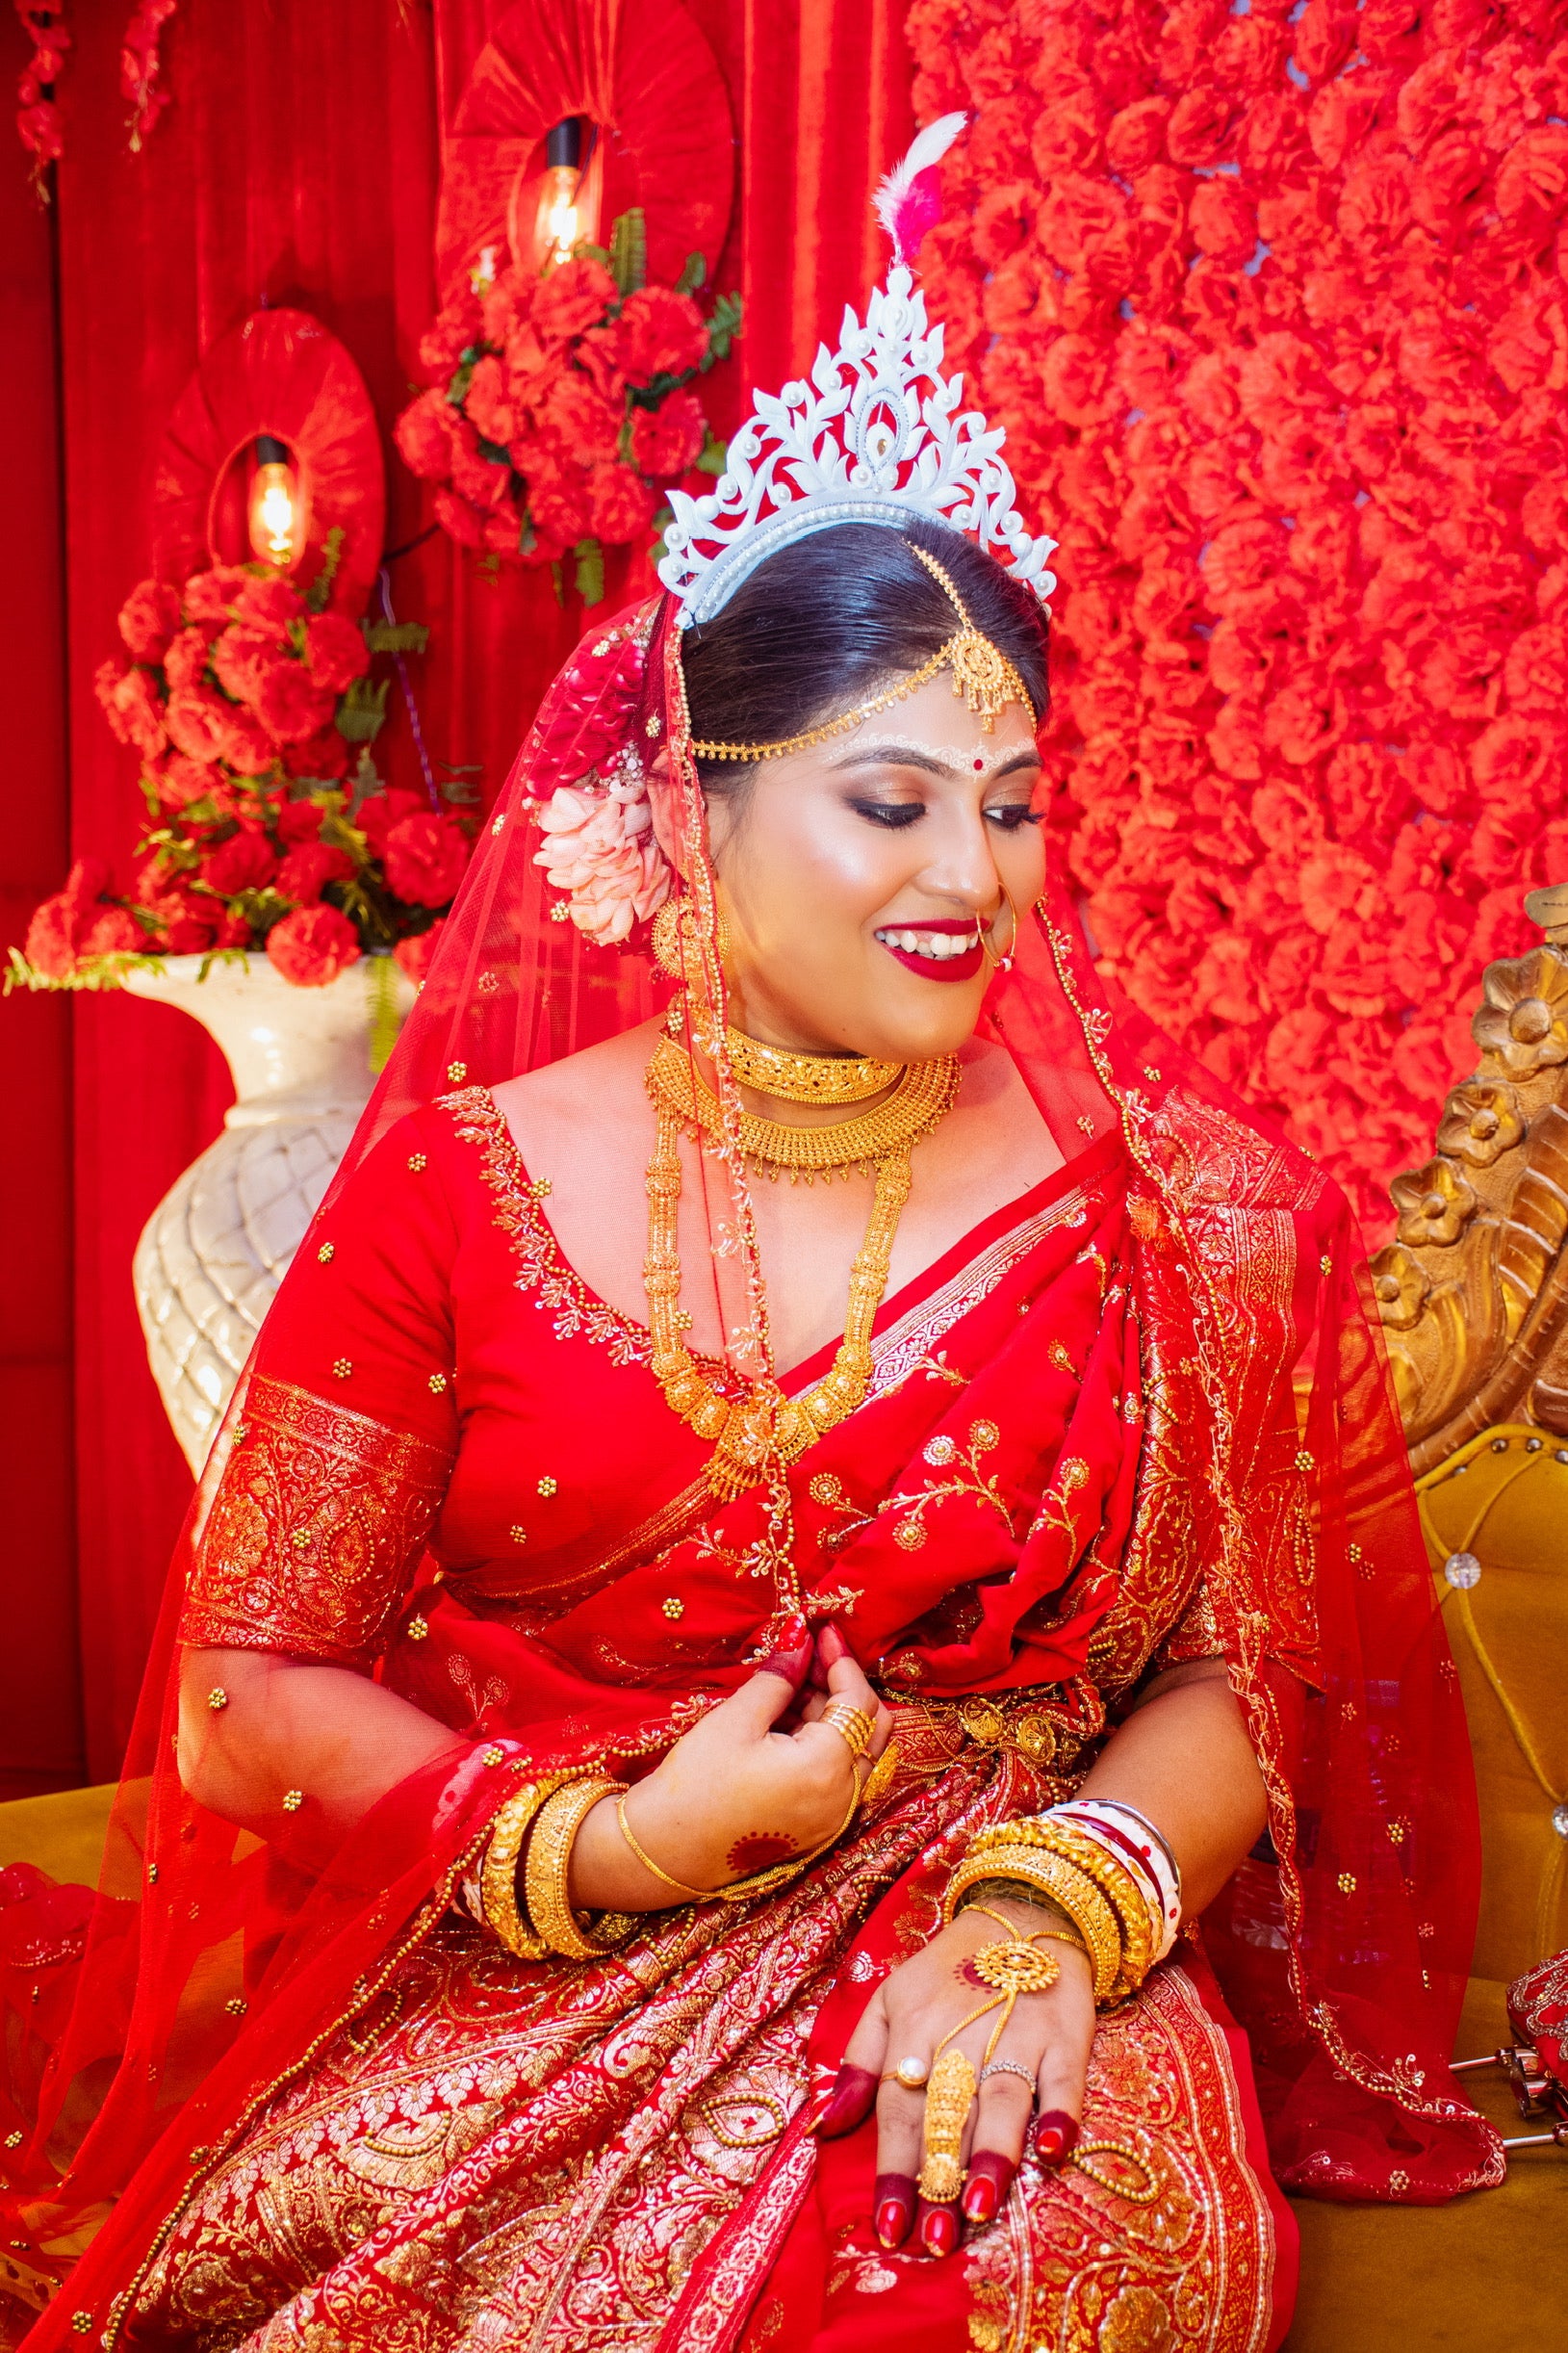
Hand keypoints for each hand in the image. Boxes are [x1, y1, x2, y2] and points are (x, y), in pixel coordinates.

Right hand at [570, 1620, 891, 1911]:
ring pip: (858, 1751)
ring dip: (835, 1714)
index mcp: (826, 1770)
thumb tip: (801, 1639)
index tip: (823, 1632)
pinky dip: (826, 1744)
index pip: (859, 1702)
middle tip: (809, 1658)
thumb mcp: (736, 1720)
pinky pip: (841, 1775)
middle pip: (871, 1727)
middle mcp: (843, 1799)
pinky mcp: (819, 1828)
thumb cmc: (696, 1784)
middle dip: (845, 1687)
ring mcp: (834, 1819)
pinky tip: (789, 1723)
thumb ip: (779, 1678)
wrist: (666, 1850)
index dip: (844, 1662)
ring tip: (790, 1688)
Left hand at [816, 1896, 1093, 2256]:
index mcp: (915, 2023)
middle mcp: (963, 2029)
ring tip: (980, 2207)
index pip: (898, 2103)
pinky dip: (1061, 2111)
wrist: (1023, 1911)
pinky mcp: (1065, 2031)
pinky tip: (1052, 2150)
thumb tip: (827, 2124)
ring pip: (1002, 2096)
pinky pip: (1064, 2076)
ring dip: (991, 2152)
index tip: (890, 2226)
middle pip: (948, 2110)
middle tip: (934, 2238)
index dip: (893, 2164)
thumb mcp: (889, 1998)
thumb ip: (858, 2059)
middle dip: (938, 2176)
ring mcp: (1018, 2028)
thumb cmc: (947, 1971)